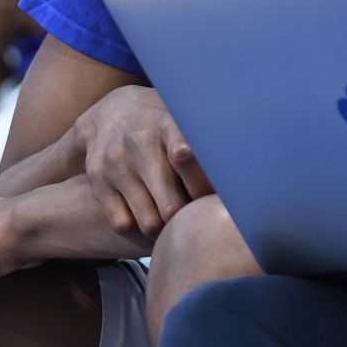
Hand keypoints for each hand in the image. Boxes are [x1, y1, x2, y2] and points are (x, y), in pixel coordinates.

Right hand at [73, 86, 211, 239]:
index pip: (186, 155)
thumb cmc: (165, 123)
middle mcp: (139, 141)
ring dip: (167, 231)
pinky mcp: (98, 180)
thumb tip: (248, 173)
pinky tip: (153, 226)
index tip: (218, 198)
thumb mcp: (186, 116)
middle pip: (171, 204)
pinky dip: (141, 234)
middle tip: (201, 220)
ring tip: (179, 225)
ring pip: (149, 221)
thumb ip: (213, 140)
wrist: (111, 112)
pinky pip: (123, 224)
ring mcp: (116, 162)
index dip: (203, 186)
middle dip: (189, 219)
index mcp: (168, 123)